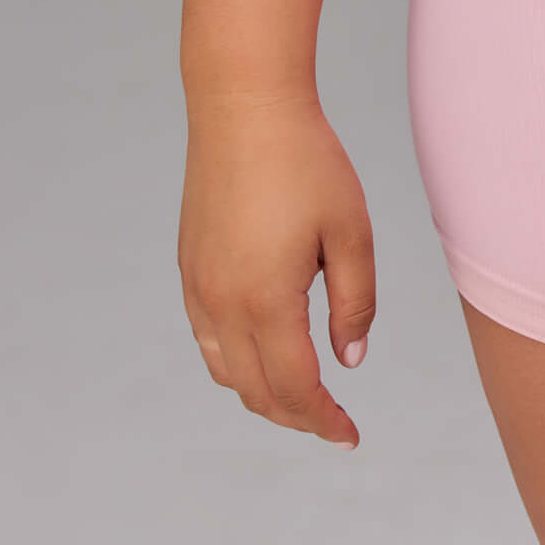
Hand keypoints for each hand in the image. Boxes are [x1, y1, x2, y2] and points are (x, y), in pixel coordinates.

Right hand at [178, 90, 376, 449]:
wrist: (244, 107)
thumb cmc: (307, 162)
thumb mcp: (351, 231)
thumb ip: (355, 303)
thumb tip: (348, 362)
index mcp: (266, 301)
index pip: (296, 388)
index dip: (324, 421)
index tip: (350, 437)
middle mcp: (222, 305)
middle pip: (257, 392)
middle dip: (297, 417)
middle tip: (334, 424)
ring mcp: (198, 288)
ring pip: (226, 372)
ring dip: (263, 394)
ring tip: (304, 395)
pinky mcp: (189, 268)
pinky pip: (207, 339)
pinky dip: (236, 362)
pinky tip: (265, 352)